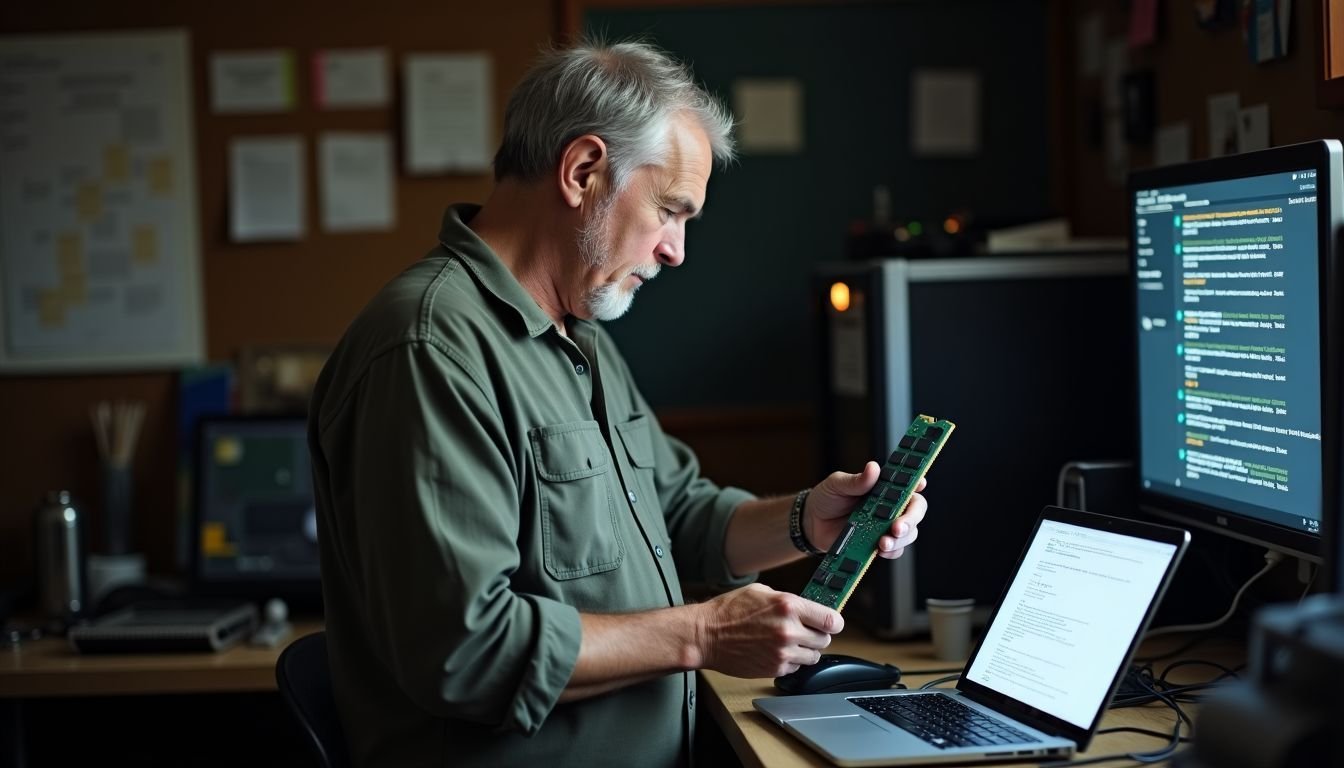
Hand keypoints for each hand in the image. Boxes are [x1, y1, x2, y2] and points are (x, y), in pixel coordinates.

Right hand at [693, 583, 842, 677]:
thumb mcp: (761, 592)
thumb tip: (809, 608)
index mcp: (788, 606)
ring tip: (788, 641)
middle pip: (825, 639)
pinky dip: (791, 660)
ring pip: (813, 656)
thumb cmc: (728, 611)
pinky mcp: (775, 668)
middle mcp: (789, 630)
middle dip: (817, 634)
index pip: (831, 619)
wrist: (706, 636)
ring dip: (805, 649)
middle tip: (805, 630)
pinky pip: (796, 667)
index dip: (834, 622)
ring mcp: (783, 652)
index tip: (831, 622)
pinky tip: (776, 650)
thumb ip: (789, 600)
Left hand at [805, 462, 927, 559]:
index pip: (908, 483)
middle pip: (915, 511)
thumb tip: (873, 468)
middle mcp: (890, 506)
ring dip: (901, 539)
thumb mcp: (837, 484)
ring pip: (909, 533)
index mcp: (883, 487)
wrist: (812, 523)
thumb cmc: (827, 498)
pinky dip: (891, 551)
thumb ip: (856, 480)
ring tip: (883, 542)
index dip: (917, 482)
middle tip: (897, 527)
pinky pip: (895, 550)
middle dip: (911, 519)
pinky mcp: (878, 544)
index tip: (919, 484)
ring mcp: (886, 526)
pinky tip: (880, 550)